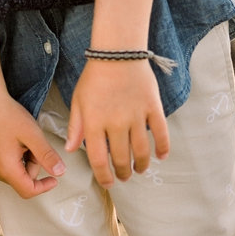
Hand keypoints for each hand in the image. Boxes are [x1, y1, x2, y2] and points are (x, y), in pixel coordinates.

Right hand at [0, 92, 66, 199]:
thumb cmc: (8, 115)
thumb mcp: (33, 135)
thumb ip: (47, 156)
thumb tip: (60, 172)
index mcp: (6, 169)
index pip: (28, 191)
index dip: (44, 187)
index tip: (55, 178)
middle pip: (23, 180)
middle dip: (34, 164)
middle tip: (34, 143)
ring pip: (16, 171)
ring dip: (25, 159)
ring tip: (23, 138)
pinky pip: (7, 164)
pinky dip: (16, 156)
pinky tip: (15, 139)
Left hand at [65, 60, 168, 185]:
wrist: (117, 52)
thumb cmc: (94, 76)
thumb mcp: (78, 100)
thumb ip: (76, 126)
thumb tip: (71, 149)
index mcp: (95, 122)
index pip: (99, 159)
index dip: (104, 176)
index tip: (108, 183)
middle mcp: (116, 123)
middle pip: (122, 159)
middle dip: (123, 173)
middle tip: (124, 176)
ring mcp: (136, 116)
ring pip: (142, 151)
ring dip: (142, 165)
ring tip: (140, 169)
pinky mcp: (153, 107)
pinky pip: (161, 133)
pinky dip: (163, 148)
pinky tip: (161, 156)